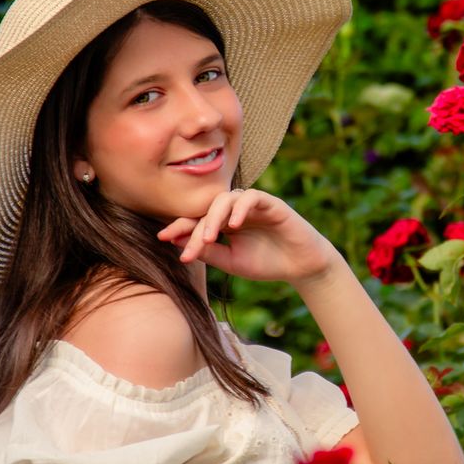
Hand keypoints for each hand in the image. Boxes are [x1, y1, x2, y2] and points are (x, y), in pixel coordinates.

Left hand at [156, 189, 338, 285]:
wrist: (301, 266)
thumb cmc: (267, 263)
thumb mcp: (230, 261)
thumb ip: (207, 251)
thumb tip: (178, 242)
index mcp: (224, 222)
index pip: (197, 219)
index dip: (180, 227)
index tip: (162, 238)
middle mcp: (235, 210)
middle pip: (207, 208)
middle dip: (193, 224)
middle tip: (186, 245)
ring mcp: (252, 204)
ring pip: (226, 199)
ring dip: (214, 217)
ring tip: (209, 237)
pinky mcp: (271, 203)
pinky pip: (251, 197)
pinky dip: (240, 208)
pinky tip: (234, 225)